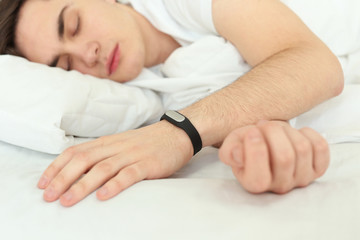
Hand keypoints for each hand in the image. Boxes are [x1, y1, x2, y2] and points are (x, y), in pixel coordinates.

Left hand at [37, 121, 192, 206]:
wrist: (176, 134)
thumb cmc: (146, 142)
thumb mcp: (120, 144)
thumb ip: (102, 155)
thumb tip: (78, 171)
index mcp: (107, 142)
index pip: (75, 152)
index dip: (56, 167)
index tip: (42, 184)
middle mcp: (116, 147)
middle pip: (83, 160)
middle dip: (62, 179)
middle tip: (48, 196)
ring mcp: (132, 155)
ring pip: (102, 169)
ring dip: (82, 185)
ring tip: (67, 201)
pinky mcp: (148, 164)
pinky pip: (129, 174)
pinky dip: (115, 185)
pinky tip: (103, 196)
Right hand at [219, 120, 329, 193]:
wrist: (264, 143)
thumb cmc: (246, 145)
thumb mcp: (231, 146)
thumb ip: (229, 151)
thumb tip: (238, 155)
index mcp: (254, 184)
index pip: (259, 176)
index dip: (256, 149)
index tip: (251, 132)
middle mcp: (279, 186)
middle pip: (284, 157)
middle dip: (272, 132)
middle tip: (262, 124)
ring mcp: (301, 179)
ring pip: (302, 149)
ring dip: (288, 130)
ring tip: (277, 128)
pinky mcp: (317, 169)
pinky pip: (321, 148)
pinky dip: (308, 133)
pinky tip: (295, 132)